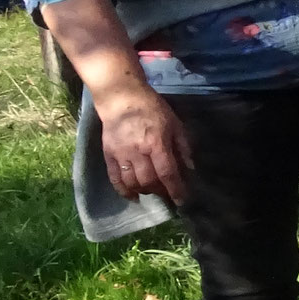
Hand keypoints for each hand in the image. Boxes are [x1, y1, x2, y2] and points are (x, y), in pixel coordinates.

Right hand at [97, 84, 192, 203]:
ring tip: (152, 191)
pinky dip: (124, 191)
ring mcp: (121, 154)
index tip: (181, 200)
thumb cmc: (153, 109)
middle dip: (160, 191)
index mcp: (157, 144)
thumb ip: (183, 146)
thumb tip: (190, 168)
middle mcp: (138, 152)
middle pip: (149, 181)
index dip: (175, 189)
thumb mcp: (175, 124)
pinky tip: (133, 196)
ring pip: (132, 182)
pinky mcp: (108, 155)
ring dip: (144, 191)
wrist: (122, 98)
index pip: (167, 173)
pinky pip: (114, 178)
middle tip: (167, 193)